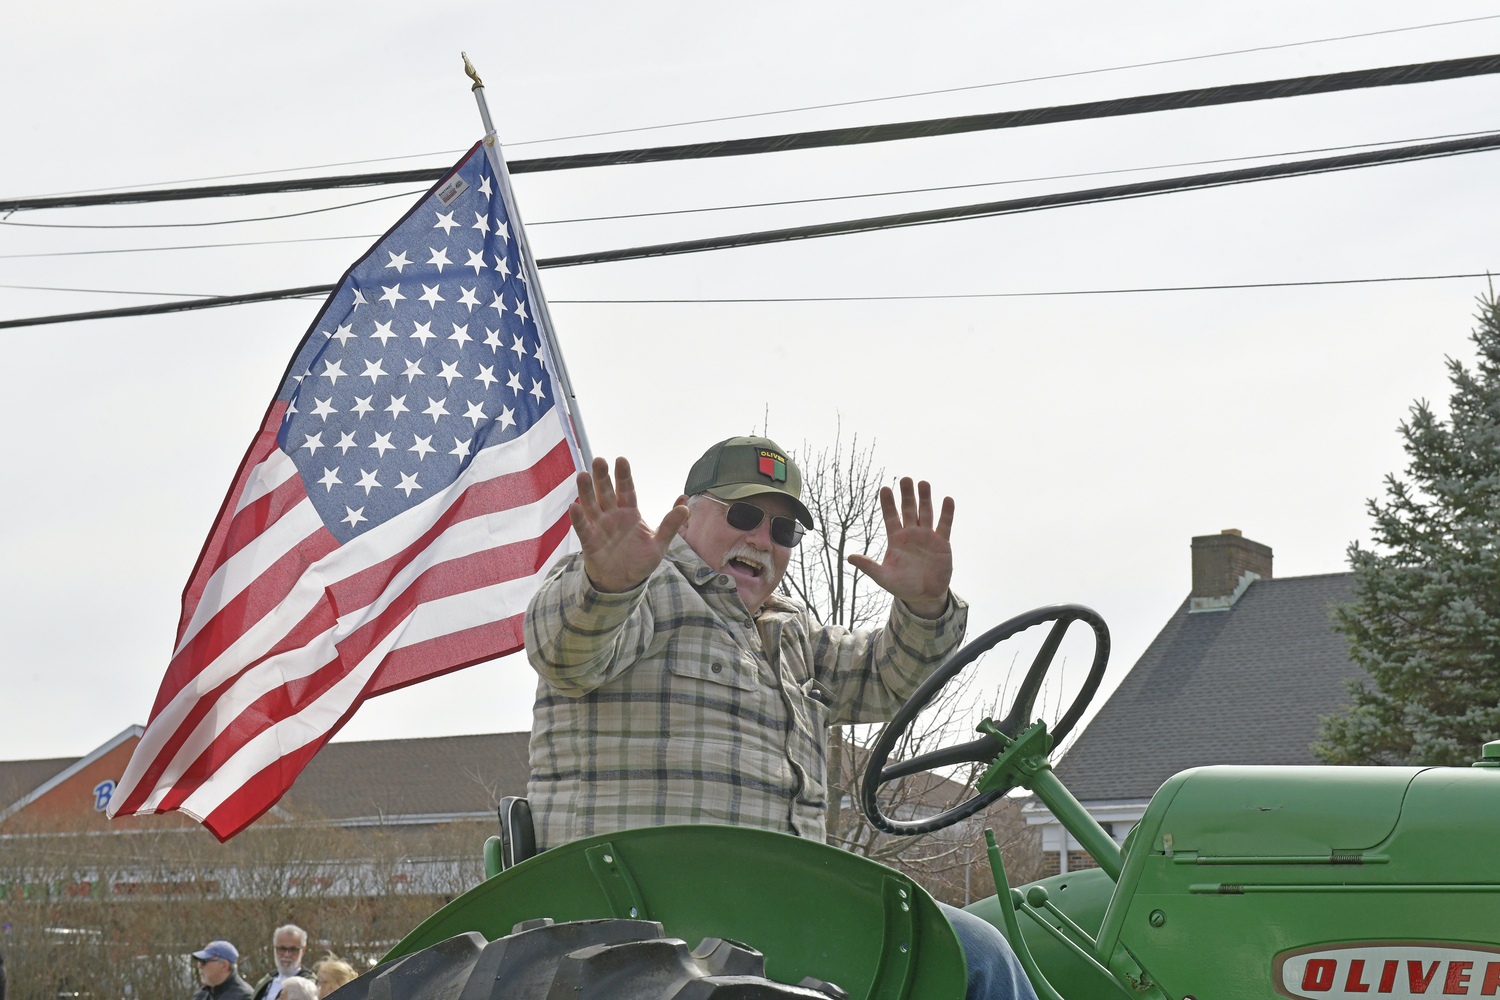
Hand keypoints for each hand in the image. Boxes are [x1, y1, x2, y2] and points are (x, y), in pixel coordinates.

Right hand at [569, 456, 687, 592]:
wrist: (624, 583)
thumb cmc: (640, 560)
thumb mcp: (659, 544)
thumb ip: (670, 525)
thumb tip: (685, 505)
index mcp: (630, 513)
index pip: (626, 490)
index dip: (623, 476)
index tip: (621, 460)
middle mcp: (612, 516)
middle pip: (606, 493)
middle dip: (602, 477)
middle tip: (599, 460)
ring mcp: (599, 527)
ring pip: (591, 506)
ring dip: (586, 492)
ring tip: (582, 475)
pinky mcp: (590, 542)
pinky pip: (582, 528)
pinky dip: (578, 518)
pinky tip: (574, 506)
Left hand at [847, 478, 953, 618]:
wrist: (924, 596)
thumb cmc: (902, 586)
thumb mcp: (883, 577)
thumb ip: (868, 567)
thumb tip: (849, 558)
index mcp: (896, 539)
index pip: (890, 517)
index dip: (888, 503)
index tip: (884, 488)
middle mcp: (911, 534)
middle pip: (908, 510)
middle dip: (907, 495)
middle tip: (905, 478)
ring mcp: (927, 536)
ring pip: (925, 513)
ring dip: (925, 498)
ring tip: (923, 483)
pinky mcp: (942, 543)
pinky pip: (944, 525)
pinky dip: (947, 513)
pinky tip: (947, 499)